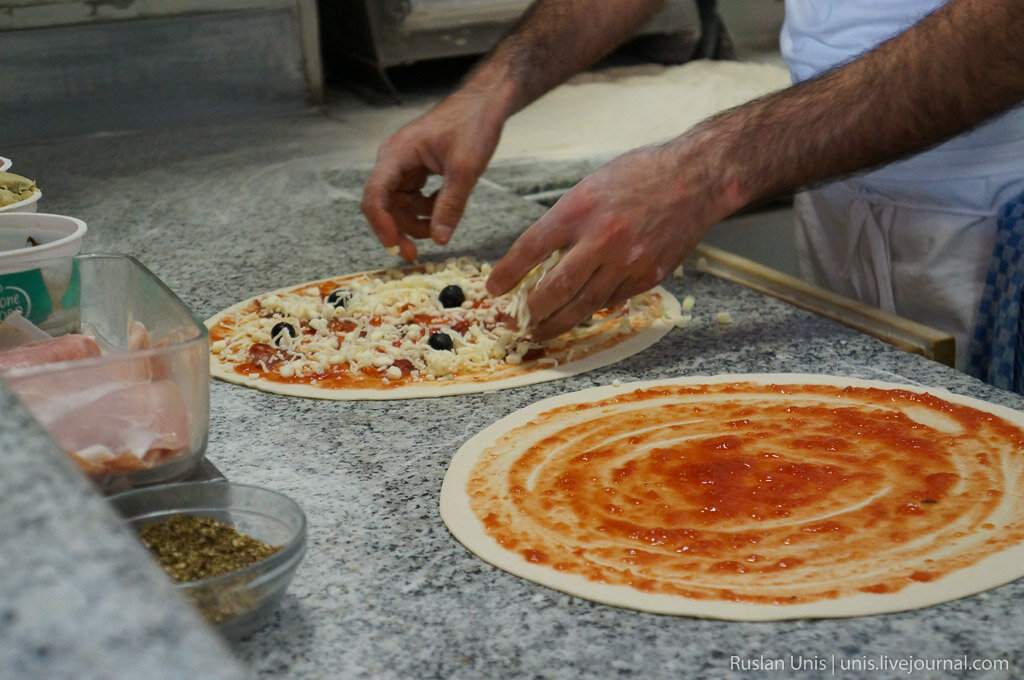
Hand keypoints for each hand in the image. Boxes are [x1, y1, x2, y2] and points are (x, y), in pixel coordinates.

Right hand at [361, 90, 504, 260]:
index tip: (395, 247)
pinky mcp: (415, 170)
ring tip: (439, 228)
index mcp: (397, 154)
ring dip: (414, 222)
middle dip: (398, 230)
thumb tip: (439, 240)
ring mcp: (403, 165)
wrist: (484, 103)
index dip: (381, 224)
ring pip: (398, 205)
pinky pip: (412, 198)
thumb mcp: (465, 170)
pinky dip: (425, 210)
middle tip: (415, 254)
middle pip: (384, 204)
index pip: (376, 194)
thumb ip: (451, 206)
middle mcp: (394, 159)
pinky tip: (442, 210)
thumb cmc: (473, 125)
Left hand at [486, 138, 740, 339]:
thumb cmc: (641, 175)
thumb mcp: (591, 187)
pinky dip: (593, 307)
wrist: (696, 178)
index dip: (507, 273)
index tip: (493, 289)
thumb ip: (566, 222)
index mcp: (579, 209)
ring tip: (539, 332)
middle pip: (554, 288)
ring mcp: (628, 261)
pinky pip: (612, 300)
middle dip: (529, 311)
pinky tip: (581, 310)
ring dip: (557, 323)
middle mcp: (601, 237)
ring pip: (583, 304)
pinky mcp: (649, 275)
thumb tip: (539, 258)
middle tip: (513, 323)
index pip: (530, 248)